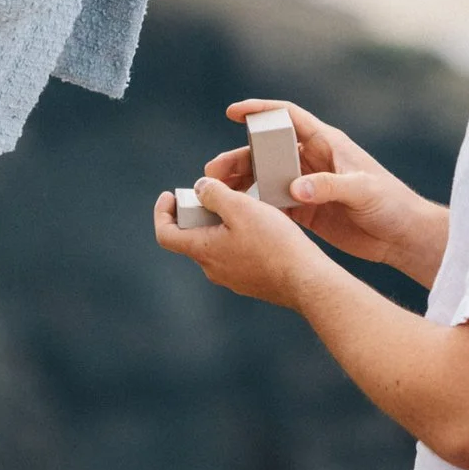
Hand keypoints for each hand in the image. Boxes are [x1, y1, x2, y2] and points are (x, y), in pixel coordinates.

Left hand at [152, 176, 330, 308]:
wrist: (305, 280)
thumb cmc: (274, 243)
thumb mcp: (242, 207)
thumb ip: (215, 195)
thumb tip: (200, 188)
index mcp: (203, 250)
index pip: (166, 234)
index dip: (162, 212)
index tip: (170, 195)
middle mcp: (212, 268)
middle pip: (192, 237)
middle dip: (198, 213)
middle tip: (214, 193)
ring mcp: (231, 278)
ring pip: (216, 245)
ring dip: (221, 224)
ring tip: (243, 205)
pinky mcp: (250, 281)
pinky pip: (235, 255)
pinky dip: (238, 237)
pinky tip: (262, 226)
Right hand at [202, 99, 446, 287]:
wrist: (403, 236)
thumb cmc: (391, 203)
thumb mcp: (362, 190)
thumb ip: (329, 187)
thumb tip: (295, 189)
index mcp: (327, 143)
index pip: (288, 117)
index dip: (260, 110)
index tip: (233, 112)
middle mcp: (313, 160)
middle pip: (268, 151)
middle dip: (239, 157)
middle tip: (213, 171)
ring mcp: (308, 185)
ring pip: (265, 177)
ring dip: (241, 182)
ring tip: (216, 193)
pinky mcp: (307, 211)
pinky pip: (273, 204)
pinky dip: (254, 206)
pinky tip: (236, 214)